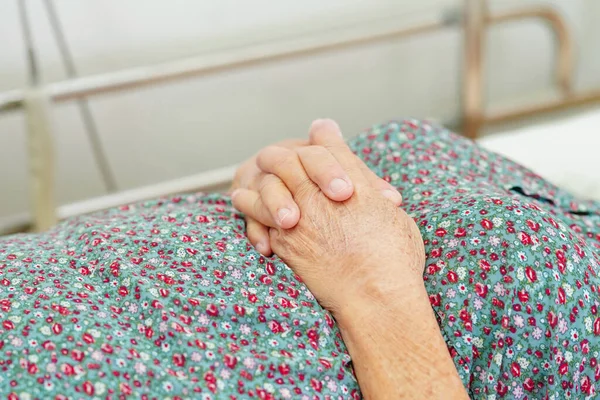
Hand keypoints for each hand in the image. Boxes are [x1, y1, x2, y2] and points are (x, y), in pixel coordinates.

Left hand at [233, 120, 466, 399]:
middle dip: (284, 154)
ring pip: (269, 181)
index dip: (324, 135)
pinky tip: (241, 200)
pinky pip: (257, 213)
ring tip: (249, 182)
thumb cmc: (394, 258)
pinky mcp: (285, 239)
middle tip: (277, 157)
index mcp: (353, 180)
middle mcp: (322, 190)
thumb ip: (375, 194)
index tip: (320, 131)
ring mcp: (300, 212)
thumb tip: (375, 188)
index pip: (331, 145)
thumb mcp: (394, 215)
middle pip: (292, 156)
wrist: (374, 293)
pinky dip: (248, 204)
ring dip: (259, 178)